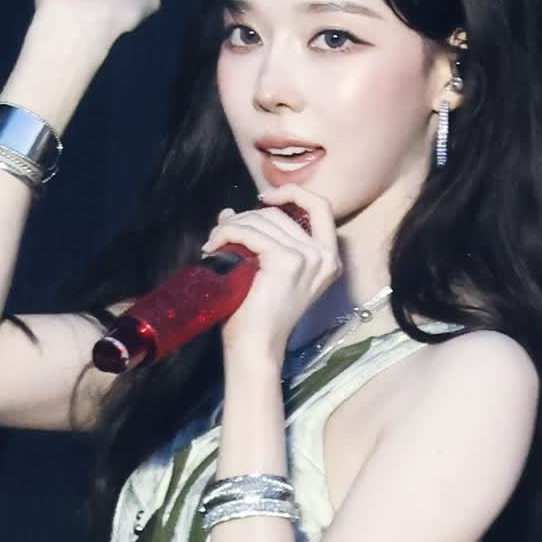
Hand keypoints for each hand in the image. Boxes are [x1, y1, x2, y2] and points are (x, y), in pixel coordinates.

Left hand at [201, 186, 341, 361]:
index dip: (292, 193)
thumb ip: (256, 237)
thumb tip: (229, 212)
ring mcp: (308, 258)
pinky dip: (227, 234)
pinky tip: (213, 249)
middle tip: (222, 235)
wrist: (255, 347)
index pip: (321, 207)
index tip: (264, 199)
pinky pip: (250, 232)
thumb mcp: (264, 269)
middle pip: (280, 214)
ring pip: (263, 220)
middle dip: (246, 218)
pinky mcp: (286, 261)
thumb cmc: (258, 315)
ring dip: (232, 227)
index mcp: (328, 259)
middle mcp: (324, 257)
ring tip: (214, 245)